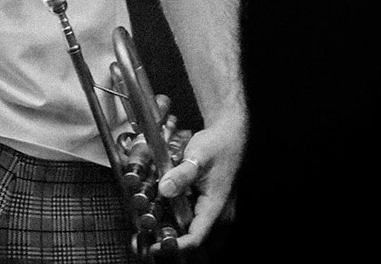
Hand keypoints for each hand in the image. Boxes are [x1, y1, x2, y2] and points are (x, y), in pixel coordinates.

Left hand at [155, 113, 244, 251]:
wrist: (229, 133)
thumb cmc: (217, 143)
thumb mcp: (198, 155)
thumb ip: (182, 174)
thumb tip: (165, 189)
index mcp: (216, 205)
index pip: (196, 238)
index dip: (174, 247)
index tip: (154, 247)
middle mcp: (219, 213)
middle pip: (195, 241)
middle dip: (173, 244)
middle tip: (151, 239)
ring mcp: (216, 211)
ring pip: (196, 234)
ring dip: (176, 234)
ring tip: (154, 228)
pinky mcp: (211, 207)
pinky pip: (196, 224)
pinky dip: (180, 224)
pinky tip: (165, 215)